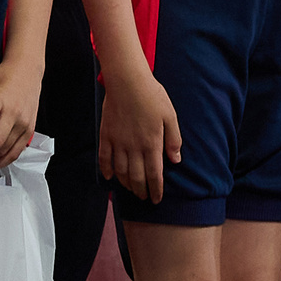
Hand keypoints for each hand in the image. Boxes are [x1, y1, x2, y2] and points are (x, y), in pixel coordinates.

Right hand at [98, 69, 180, 200]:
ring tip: (131, 189)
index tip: (156, 199)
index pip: (154, 174)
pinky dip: (106, 170)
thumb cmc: (152, 96)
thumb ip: (173, 140)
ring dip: (126, 183)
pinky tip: (110, 177)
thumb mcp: (170, 116)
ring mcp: (118, 142)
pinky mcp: (106, 135)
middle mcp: (134, 147)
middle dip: (141, 191)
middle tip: (144, 197)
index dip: (155, 189)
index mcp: (152, 143)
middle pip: (136, 177)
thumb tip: (175, 160)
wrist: (127, 81)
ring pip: (120, 171)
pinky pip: (104, 158)